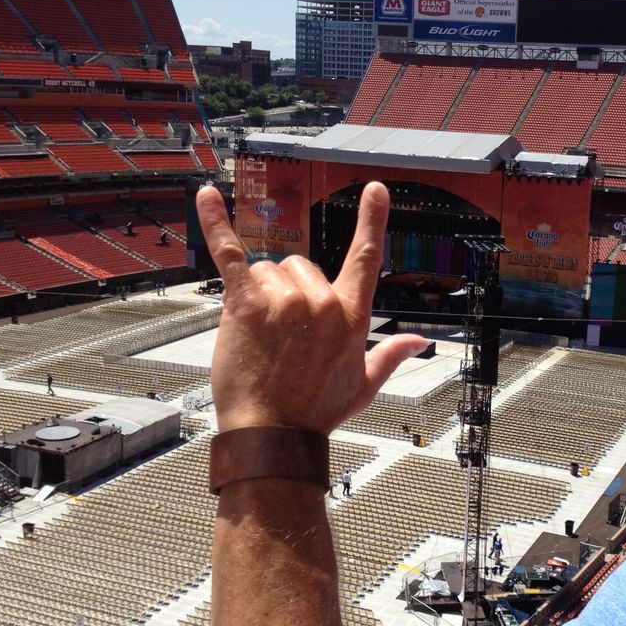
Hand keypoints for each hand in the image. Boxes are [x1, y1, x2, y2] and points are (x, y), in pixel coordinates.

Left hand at [197, 181, 426, 434]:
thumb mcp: (363, 384)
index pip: (365, 258)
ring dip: (258, 294)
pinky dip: (215, 223)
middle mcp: (322, 301)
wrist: (273, 434)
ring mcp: (284, 300)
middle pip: (300, 266)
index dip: (372, 221)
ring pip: (266, 270)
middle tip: (279, 334)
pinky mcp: (247, 304)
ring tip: (258, 334)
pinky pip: (230, 253)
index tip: (375, 191)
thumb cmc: (315, 412)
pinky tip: (206, 197)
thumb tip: (420, 342)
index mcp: (351, 316)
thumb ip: (392, 354)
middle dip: (286, 291)